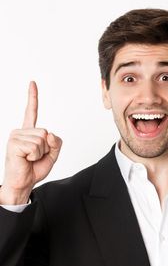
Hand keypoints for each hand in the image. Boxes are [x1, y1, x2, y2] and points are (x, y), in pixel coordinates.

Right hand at [0, 81, 61, 204]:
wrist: (23, 182)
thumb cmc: (34, 168)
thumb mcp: (52, 155)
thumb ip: (56, 142)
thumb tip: (48, 133)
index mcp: (29, 132)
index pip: (32, 112)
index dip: (32, 97)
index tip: (32, 83)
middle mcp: (21, 131)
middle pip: (46, 132)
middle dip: (46, 148)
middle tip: (35, 157)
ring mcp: (15, 136)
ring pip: (42, 139)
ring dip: (40, 152)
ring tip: (30, 158)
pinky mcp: (13, 143)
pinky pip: (35, 146)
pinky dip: (35, 155)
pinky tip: (25, 159)